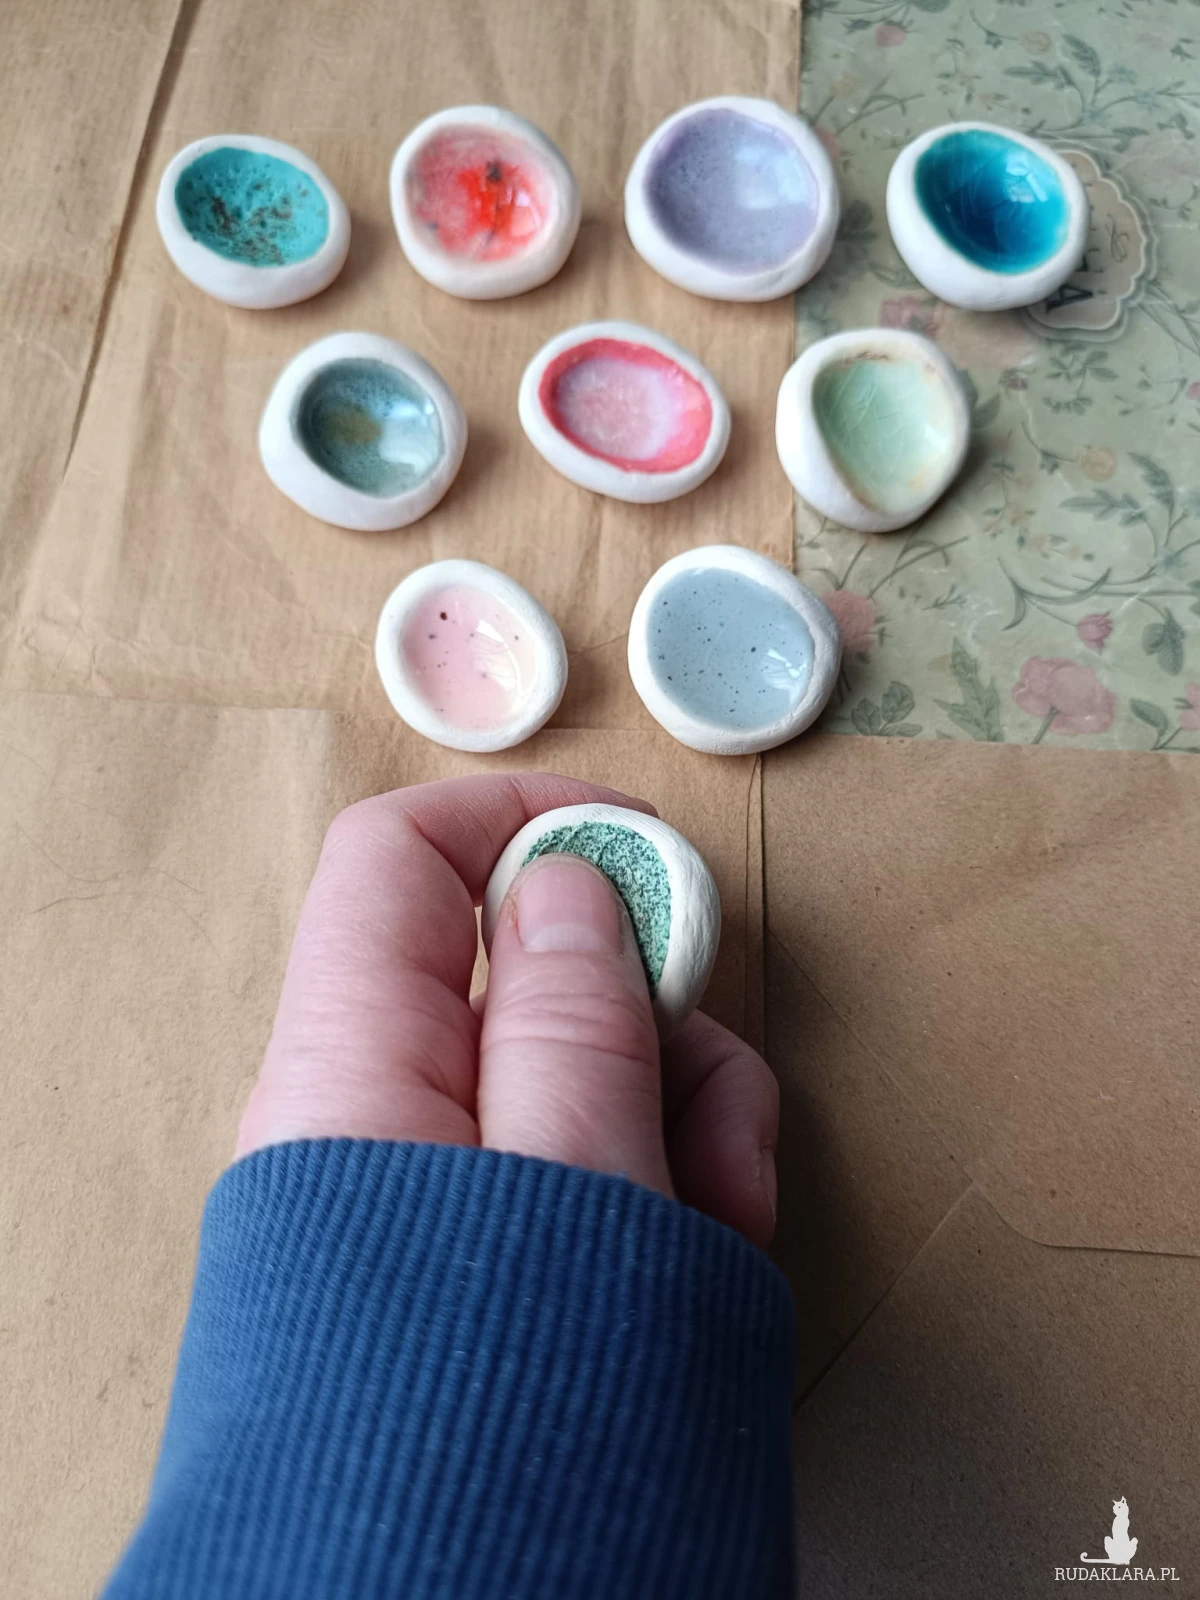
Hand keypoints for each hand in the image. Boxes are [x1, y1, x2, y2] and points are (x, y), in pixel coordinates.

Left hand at [237, 774, 778, 1246]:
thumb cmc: (518, 1405)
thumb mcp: (583, 1186)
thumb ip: (574, 1018)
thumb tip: (559, 882)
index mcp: (354, 1066)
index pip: (396, 856)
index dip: (519, 816)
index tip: (643, 844)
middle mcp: (369, 1111)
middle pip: (516, 971)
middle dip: (646, 1013)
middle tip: (721, 1104)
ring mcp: (419, 1183)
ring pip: (560, 1066)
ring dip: (671, 1111)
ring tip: (731, 1214)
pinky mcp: (464, 1249)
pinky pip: (559, 1164)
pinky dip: (647, 1185)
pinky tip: (705, 1248)